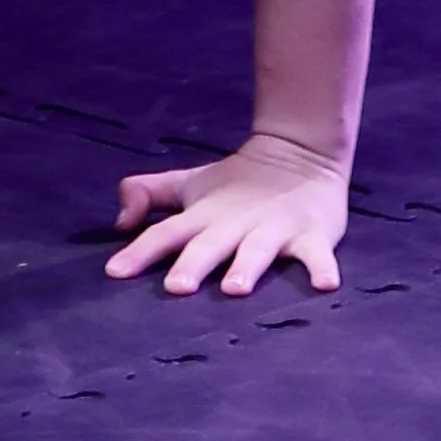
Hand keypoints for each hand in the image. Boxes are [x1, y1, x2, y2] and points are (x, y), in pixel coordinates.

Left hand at [106, 133, 348, 296]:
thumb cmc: (236, 184)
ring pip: (258, 249)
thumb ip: (148, 196)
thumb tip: (118, 222)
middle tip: (176, 287)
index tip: (114, 273)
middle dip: (193, 264)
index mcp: (204, 214)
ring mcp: (274, 227)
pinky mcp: (311, 233)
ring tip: (235, 289)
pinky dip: (321, 267)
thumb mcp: (189, 186)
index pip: (166, 232)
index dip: (139, 251)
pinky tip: (325, 285)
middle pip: (209, 244)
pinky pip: (316, 253)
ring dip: (247, 267)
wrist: (300, 151)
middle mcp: (235, 222)